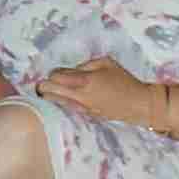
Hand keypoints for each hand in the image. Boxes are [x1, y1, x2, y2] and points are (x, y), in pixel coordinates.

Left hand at [40, 58, 163, 129]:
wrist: (137, 104)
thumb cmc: (123, 80)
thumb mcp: (106, 63)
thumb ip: (85, 65)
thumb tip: (72, 71)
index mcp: (85, 81)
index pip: (57, 77)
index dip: (52, 74)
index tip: (55, 72)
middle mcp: (80, 96)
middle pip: (51, 91)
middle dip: (44, 86)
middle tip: (41, 83)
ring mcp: (82, 108)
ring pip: (56, 102)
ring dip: (50, 96)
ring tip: (45, 91)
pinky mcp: (85, 116)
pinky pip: (66, 108)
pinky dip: (60, 103)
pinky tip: (58, 100)